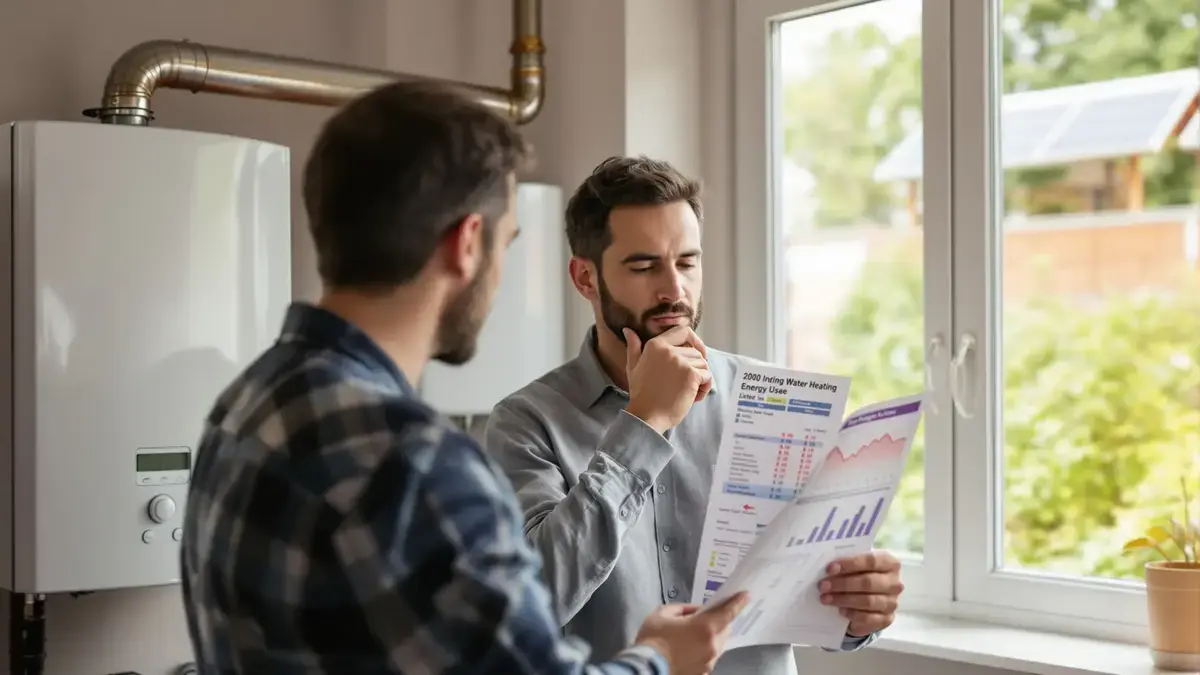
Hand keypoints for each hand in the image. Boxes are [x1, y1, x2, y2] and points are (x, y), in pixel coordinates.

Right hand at [624, 326, 712, 432]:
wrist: (646, 416)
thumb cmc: (641, 394)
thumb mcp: (633, 367)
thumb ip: (633, 347)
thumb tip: (628, 330)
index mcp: (655, 345)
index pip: (683, 331)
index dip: (694, 340)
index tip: (698, 352)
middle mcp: (668, 350)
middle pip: (696, 352)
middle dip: (695, 368)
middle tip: (684, 385)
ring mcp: (680, 362)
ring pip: (703, 364)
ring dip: (700, 379)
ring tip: (687, 392)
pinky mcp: (690, 375)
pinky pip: (707, 376)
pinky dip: (704, 388)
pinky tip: (693, 398)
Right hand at [634, 592, 749, 674]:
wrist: (646, 668)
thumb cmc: (654, 638)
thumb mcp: (664, 613)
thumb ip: (684, 609)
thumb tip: (694, 612)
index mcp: (705, 627)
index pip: (728, 612)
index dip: (738, 602)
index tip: (745, 595)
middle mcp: (712, 646)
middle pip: (725, 629)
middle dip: (721, 621)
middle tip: (708, 617)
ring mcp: (709, 662)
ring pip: (718, 645)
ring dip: (712, 637)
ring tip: (694, 635)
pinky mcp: (703, 673)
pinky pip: (709, 657)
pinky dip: (704, 651)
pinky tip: (689, 650)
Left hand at [819, 550, 902, 636]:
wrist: (867, 602)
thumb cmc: (859, 577)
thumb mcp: (855, 568)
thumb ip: (847, 565)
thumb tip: (828, 568)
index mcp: (889, 563)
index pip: (871, 561)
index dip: (850, 564)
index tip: (830, 568)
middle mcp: (894, 583)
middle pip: (868, 582)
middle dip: (843, 583)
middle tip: (823, 585)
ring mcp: (892, 602)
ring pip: (867, 601)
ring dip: (843, 599)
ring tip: (826, 598)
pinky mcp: (886, 619)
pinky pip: (868, 618)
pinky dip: (852, 614)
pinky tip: (840, 610)